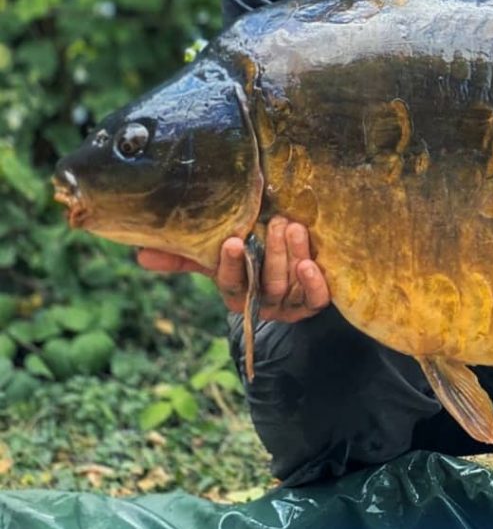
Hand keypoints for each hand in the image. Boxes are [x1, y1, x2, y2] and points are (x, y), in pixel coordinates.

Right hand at [137, 216, 330, 322]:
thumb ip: (187, 254)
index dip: (231, 265)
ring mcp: (289, 305)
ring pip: (288, 287)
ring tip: (293, 228)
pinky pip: (316, 300)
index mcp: (237, 293)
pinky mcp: (314, 304)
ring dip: (291, 257)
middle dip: (269, 254)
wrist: (297, 274)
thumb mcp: (220, 256)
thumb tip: (140, 254)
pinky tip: (310, 263)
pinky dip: (314, 283)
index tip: (234, 241)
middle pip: (264, 285)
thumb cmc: (253, 258)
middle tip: (275, 224)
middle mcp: (262, 302)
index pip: (231, 283)